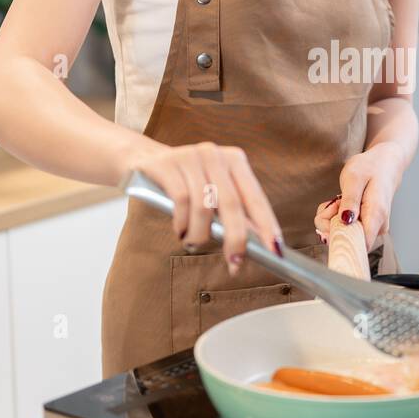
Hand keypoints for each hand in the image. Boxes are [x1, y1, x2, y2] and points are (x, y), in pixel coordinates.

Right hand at [117, 137, 282, 273]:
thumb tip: (258, 244)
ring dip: (200, 234)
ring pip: (204, 207)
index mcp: (235, 160)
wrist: (144, 161)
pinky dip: (182, 223)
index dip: (267, 224)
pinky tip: (180, 230)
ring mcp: (191, 156)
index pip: (256, 197)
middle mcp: (215, 154)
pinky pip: (180, 201)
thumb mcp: (214, 192)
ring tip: (193, 242)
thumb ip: (235, 212)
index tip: (274, 249)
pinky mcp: (167, 164)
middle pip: (232, 204)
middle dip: (235, 239)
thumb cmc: (187, 183)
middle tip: (235, 263)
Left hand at [313, 143, 404, 251]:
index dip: (339, 237)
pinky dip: (337, 217)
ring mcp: (374, 227)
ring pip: (345, 234)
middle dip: (331, 224)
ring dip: (333, 219)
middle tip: (334, 202)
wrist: (385, 163)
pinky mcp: (368, 226)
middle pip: (348, 241)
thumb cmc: (371, 167)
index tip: (332, 218)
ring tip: (338, 199)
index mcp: (376, 216)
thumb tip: (345, 222)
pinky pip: (347, 229)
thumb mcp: (354, 178)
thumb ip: (350, 201)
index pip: (359, 245)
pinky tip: (340, 204)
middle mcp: (378, 226)